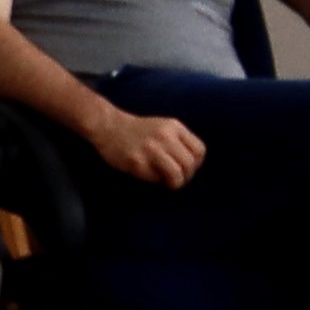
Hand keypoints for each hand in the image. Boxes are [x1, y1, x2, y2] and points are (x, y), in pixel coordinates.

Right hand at [82, 104, 209, 188]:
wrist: (109, 126)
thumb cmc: (139, 131)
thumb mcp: (164, 127)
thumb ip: (180, 141)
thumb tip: (193, 166)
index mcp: (174, 126)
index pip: (200, 151)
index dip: (196, 164)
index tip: (186, 168)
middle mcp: (165, 136)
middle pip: (190, 164)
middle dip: (186, 176)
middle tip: (176, 178)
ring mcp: (151, 149)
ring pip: (177, 174)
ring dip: (174, 183)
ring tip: (166, 181)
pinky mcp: (138, 161)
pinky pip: (156, 179)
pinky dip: (156, 181)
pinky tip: (149, 174)